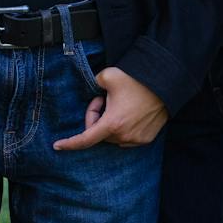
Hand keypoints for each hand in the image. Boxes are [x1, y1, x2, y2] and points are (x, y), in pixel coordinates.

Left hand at [52, 68, 167, 149]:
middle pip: (99, 133)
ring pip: (112, 136)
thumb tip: (93, 88)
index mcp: (112, 124)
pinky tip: (129, 112)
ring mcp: (136, 140)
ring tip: (119, 104)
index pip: (85, 139)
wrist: (165, 84)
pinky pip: (126, 138)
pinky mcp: (146, 139)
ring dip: (109, 123)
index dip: (69, 143)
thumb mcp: (107, 76)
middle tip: (102, 98)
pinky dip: (122, 128)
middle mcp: (123, 137)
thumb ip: (93, 83)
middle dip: (96, 118)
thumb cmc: (136, 80)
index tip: (57, 146)